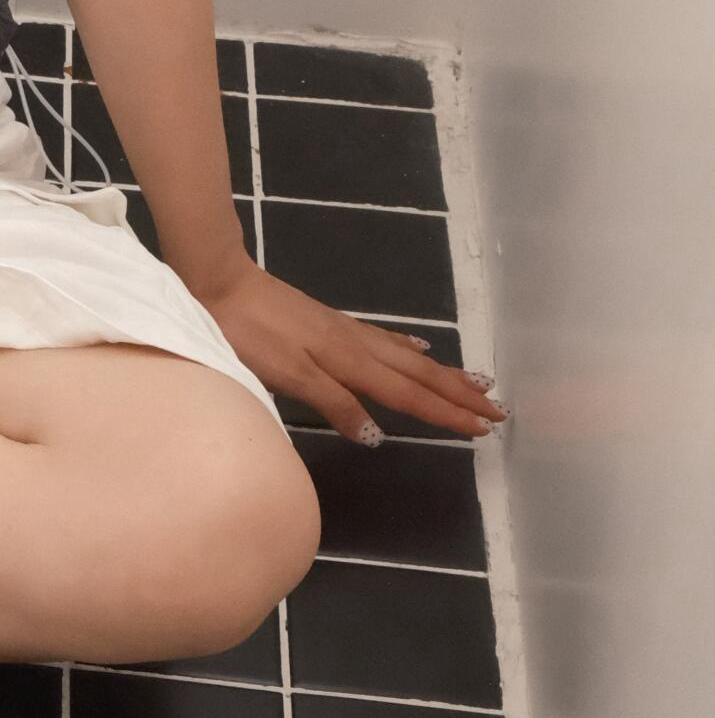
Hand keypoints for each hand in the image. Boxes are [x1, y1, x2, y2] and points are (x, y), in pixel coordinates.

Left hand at [190, 257, 503, 443]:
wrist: (218, 282)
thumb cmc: (247, 334)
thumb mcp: (287, 376)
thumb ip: (334, 403)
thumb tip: (378, 434)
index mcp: (350, 362)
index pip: (409, 396)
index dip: (446, 414)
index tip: (484, 428)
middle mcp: (357, 345)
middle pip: (420, 375)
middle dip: (460, 395)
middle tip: (499, 410)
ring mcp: (346, 331)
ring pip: (408, 357)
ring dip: (444, 374)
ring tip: (477, 382)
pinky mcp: (331, 323)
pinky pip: (385, 340)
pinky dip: (409, 348)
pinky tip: (418, 349)